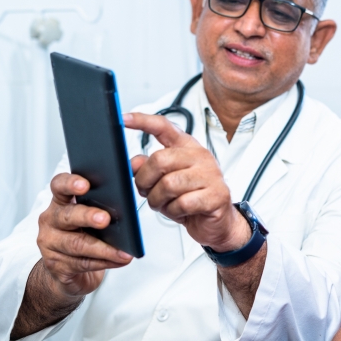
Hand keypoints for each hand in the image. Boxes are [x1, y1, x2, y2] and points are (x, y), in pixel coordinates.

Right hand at [37, 173, 133, 300]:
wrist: (69, 269)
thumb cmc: (85, 234)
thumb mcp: (92, 214)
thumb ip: (105, 202)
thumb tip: (129, 197)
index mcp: (61, 201)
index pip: (59, 186)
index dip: (70, 183)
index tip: (85, 185)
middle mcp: (51, 220)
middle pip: (68, 215)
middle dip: (88, 216)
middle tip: (105, 219)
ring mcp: (51, 243)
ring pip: (77, 244)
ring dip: (104, 248)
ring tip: (123, 251)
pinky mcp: (56, 265)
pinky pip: (82, 263)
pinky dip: (104, 262)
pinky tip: (119, 260)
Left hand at [123, 112, 249, 251]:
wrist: (217, 222)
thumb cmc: (191, 199)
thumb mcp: (164, 181)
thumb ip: (149, 169)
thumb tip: (135, 162)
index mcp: (187, 147)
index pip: (164, 127)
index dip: (142, 121)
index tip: (123, 118)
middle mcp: (200, 156)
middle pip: (160, 160)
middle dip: (145, 180)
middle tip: (148, 191)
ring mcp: (210, 175)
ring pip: (169, 184)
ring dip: (158, 200)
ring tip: (164, 204)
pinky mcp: (216, 195)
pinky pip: (182, 203)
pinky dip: (174, 212)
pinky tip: (179, 211)